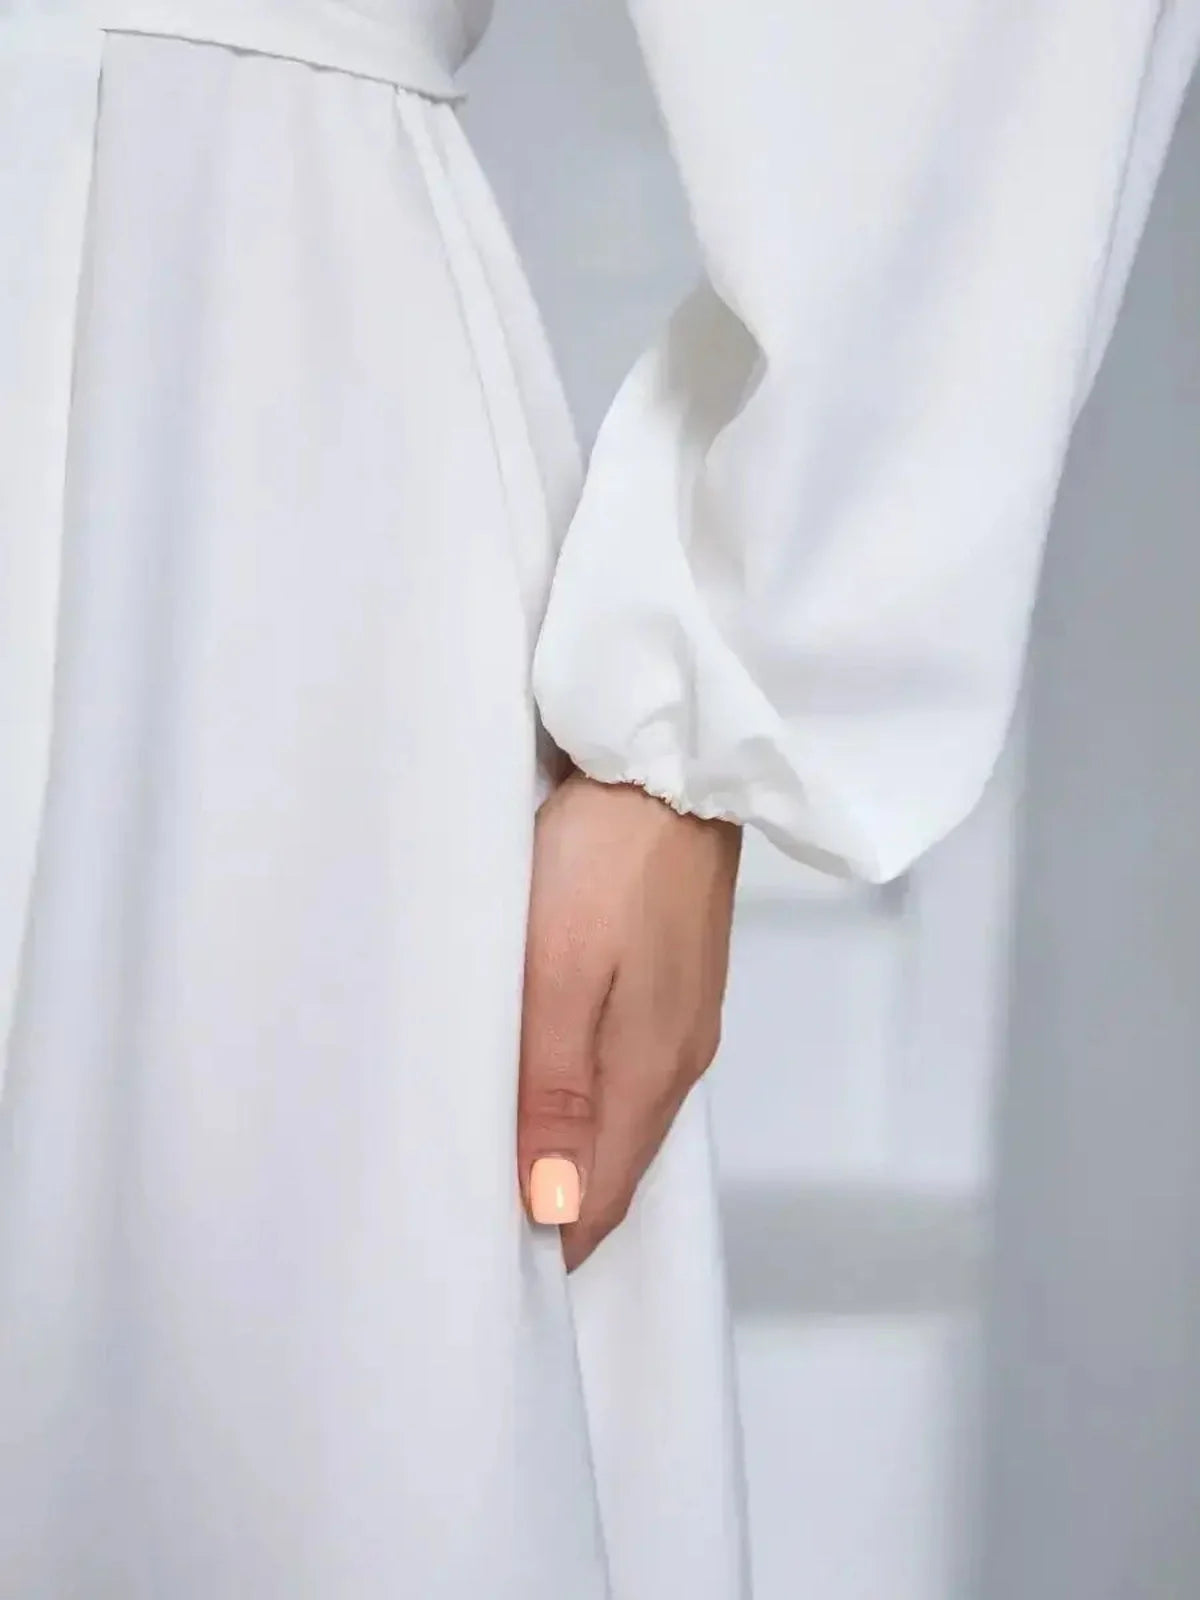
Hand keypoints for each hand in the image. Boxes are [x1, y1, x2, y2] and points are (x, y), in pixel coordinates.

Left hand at [518, 770, 741, 1270]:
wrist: (672, 756)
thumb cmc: (606, 857)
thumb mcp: (562, 972)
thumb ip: (555, 1090)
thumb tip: (556, 1210)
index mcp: (651, 1070)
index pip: (602, 1198)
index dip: (550, 1242)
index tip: (483, 1270)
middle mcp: (677, 1057)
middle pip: (616, 1167)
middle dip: (556, 1207)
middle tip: (474, 1226)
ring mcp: (681, 1016)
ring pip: (621, 1118)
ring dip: (569, 1151)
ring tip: (500, 1164)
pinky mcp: (672, 976)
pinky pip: (626, 1068)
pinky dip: (586, 1098)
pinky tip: (548, 1086)